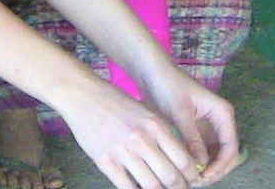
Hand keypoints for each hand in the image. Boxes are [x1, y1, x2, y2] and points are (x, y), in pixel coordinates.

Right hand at [61, 82, 208, 188]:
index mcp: (156, 126)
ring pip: (151, 186)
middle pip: (171, 177)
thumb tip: (179, 160)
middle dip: (178, 188)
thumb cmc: (116, 102)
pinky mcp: (105, 161)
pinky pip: (127, 188)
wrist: (83, 95)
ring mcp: (123, 152)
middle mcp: (142, 140)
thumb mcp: (146, 112)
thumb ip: (161, 135)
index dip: (191, 176)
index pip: (184, 160)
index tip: (191, 180)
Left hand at [138, 66, 241, 184]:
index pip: (230, 146)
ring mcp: (209, 128)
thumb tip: (201, 165)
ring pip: (215, 156)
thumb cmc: (168, 86)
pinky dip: (199, 163)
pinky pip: (204, 152)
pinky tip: (186, 171)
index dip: (220, 165)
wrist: (152, 73)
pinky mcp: (197, 132)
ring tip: (191, 179)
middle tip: (197, 181)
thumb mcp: (180, 112)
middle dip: (216, 170)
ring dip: (207, 169)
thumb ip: (192, 138)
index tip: (204, 175)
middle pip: (226, 154)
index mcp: (222, 113)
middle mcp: (220, 122)